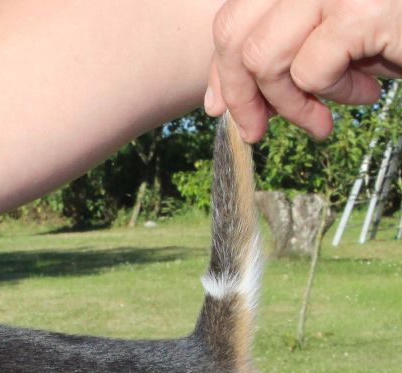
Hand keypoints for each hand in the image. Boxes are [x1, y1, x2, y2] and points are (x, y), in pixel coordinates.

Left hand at [206, 0, 401, 141]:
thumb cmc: (394, 26)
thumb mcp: (327, 35)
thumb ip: (275, 53)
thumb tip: (217, 101)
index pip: (231, 16)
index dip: (221, 68)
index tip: (222, 107)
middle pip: (235, 34)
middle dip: (243, 94)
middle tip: (259, 131)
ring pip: (265, 57)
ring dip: (292, 101)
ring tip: (327, 112)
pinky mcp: (362, 8)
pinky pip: (311, 70)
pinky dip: (333, 93)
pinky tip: (368, 88)